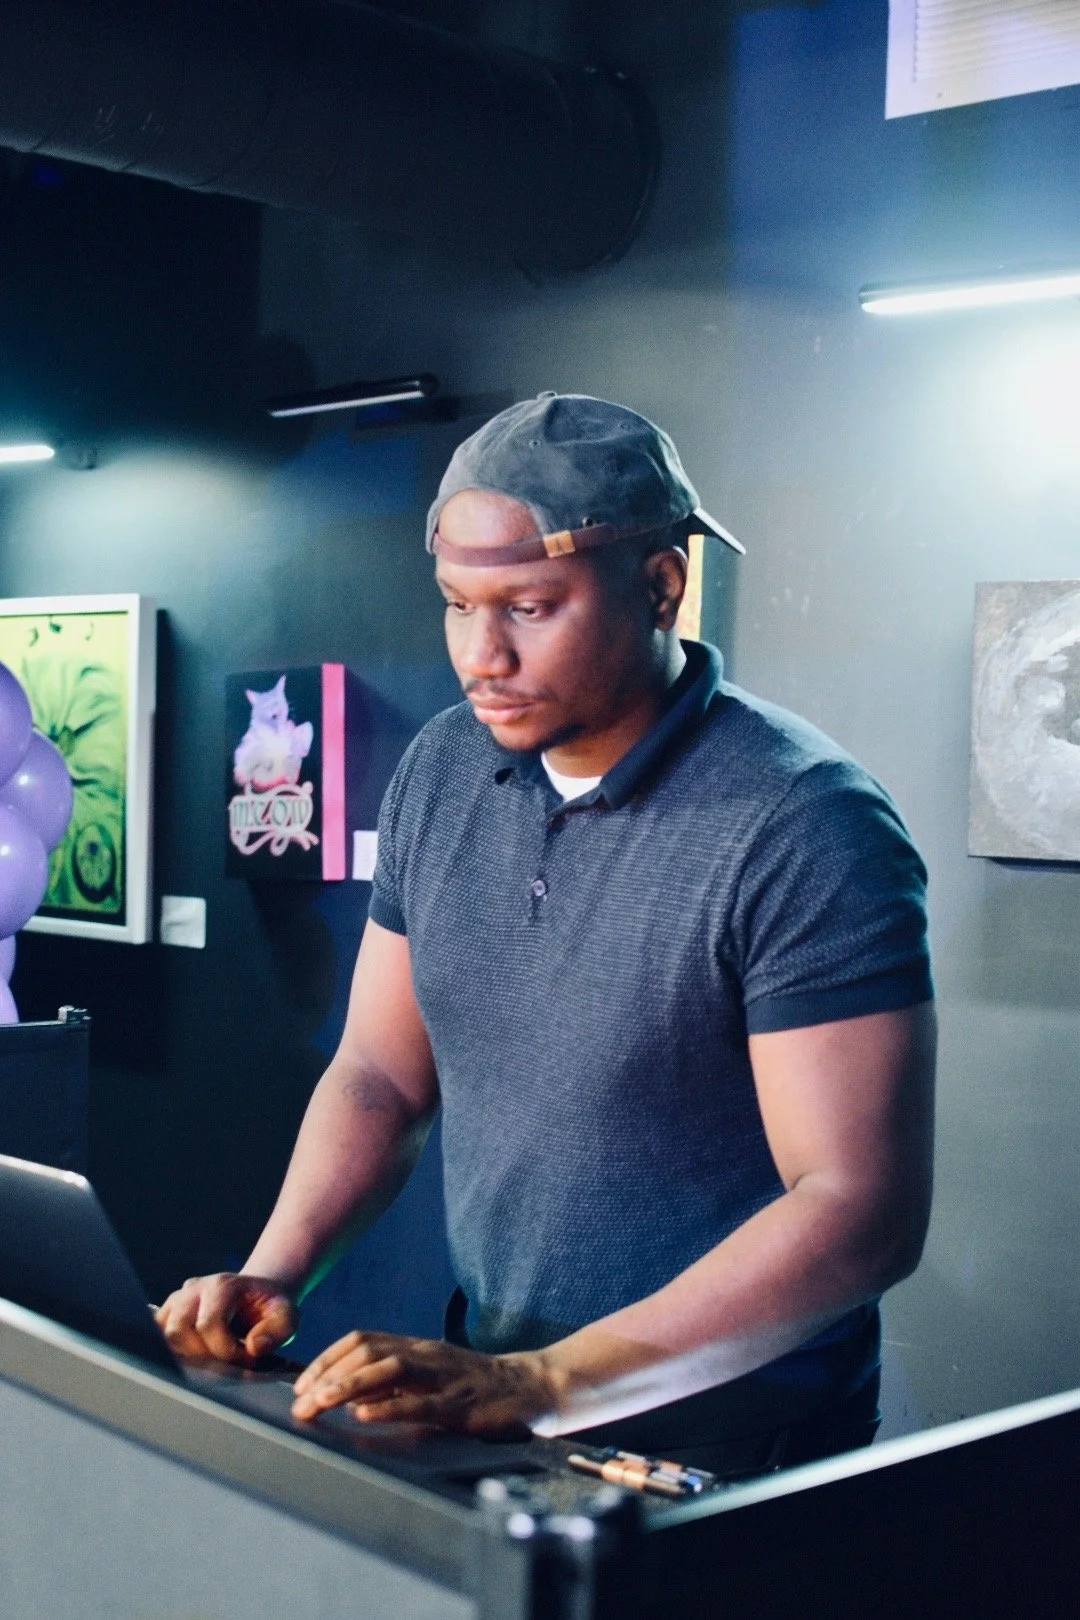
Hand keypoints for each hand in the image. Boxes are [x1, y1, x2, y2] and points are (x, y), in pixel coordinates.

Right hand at [155, 1273, 297, 1363]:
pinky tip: (197, 1358)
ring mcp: (178, 1300)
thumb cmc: (270, 1307)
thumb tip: (253, 1346)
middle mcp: (194, 1289)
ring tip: (213, 1360)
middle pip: (178, 1330)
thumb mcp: (287, 1316)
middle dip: (202, 1356)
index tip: (245, 1358)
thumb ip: (277, 1331)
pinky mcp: (169, 1313)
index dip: (225, 1350)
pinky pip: (157, 1336)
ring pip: (164, 1335)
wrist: (258, 1296)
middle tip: (226, 1362)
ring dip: (187, 1356)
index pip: (208, 1324)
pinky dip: (173, 1352)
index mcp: (223, 1285)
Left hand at [290, 1330, 559, 1435]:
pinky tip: (365, 1416)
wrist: (531, 1387)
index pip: (361, 1340)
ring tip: (320, 1404)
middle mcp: (425, 1354)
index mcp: (416, 1347)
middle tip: (299, 1403)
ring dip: (349, 1386)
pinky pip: (420, 1404)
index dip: (327, 1359)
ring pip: (389, 1370)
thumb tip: (347, 1395)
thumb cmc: (475, 1386)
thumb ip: (394, 1382)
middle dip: (327, 1375)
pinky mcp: (460, 1404)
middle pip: (368, 1351)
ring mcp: (443, 1377)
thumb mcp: (430, 1376)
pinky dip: (389, 1408)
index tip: (301, 1384)